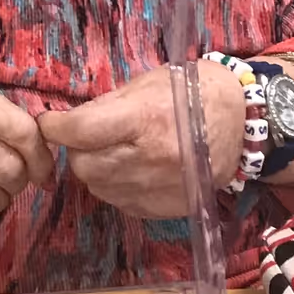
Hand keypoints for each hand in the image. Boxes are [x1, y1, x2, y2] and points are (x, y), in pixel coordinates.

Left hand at [40, 58, 293, 216]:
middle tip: (87, 135)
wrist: (243, 121)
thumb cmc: (192, 93)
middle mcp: (153, 159)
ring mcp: (161, 188)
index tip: (50, 124)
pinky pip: (120, 202)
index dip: (56, 128)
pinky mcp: (167, 208)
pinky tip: (131, 168)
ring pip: (98, 187)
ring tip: (112, 150)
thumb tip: (66, 123)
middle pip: (84, 164)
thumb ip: (105, 106)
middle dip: (78, 149)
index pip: (81, 132)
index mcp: (147, 119)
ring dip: (95, 169)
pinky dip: (116, 186)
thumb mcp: (147, 84)